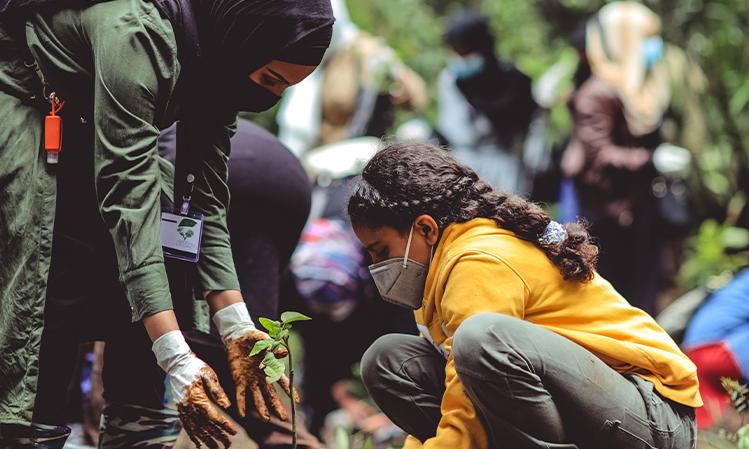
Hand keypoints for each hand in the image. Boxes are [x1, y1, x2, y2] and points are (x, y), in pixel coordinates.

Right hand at [153, 331, 236, 447]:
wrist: (177, 363)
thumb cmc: (195, 366)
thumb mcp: (209, 374)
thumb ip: (218, 391)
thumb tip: (227, 406)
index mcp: (197, 398)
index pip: (213, 416)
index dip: (224, 425)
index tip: (233, 432)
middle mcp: (188, 406)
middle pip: (205, 426)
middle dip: (217, 436)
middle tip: (228, 444)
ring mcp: (183, 409)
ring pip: (195, 428)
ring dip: (206, 439)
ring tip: (216, 447)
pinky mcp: (181, 408)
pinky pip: (186, 425)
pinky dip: (193, 435)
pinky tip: (199, 442)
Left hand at [213, 303, 297, 421]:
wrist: (237, 337)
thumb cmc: (253, 337)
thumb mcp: (262, 339)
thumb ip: (271, 346)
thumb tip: (283, 353)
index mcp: (270, 367)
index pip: (282, 381)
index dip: (289, 391)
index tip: (296, 402)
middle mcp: (262, 377)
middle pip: (271, 394)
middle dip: (277, 406)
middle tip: (283, 418)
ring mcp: (250, 380)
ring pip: (257, 397)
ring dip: (261, 408)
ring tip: (266, 420)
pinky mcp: (238, 380)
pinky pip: (240, 394)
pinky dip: (241, 404)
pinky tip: (242, 415)